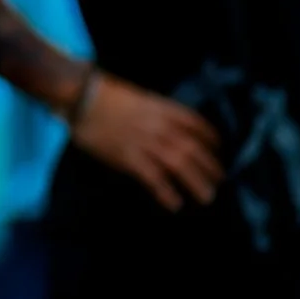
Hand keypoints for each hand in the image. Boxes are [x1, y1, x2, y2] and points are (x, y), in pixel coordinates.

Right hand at [68, 71, 223, 211]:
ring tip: (207, 197)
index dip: (211, 138)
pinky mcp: (128, 156)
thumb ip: (159, 113)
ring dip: (196, 182)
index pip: (196, 124)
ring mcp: (145, 142)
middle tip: (219, 182)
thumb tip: (173, 129)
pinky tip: (174, 203)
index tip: (217, 150)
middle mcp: (160, 126)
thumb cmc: (106, 95)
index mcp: (163, 109)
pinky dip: (166, 192)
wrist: (81, 96)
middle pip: (193, 149)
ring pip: (179, 165)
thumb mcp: (140, 98)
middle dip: (210, 167)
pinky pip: (153, 178)